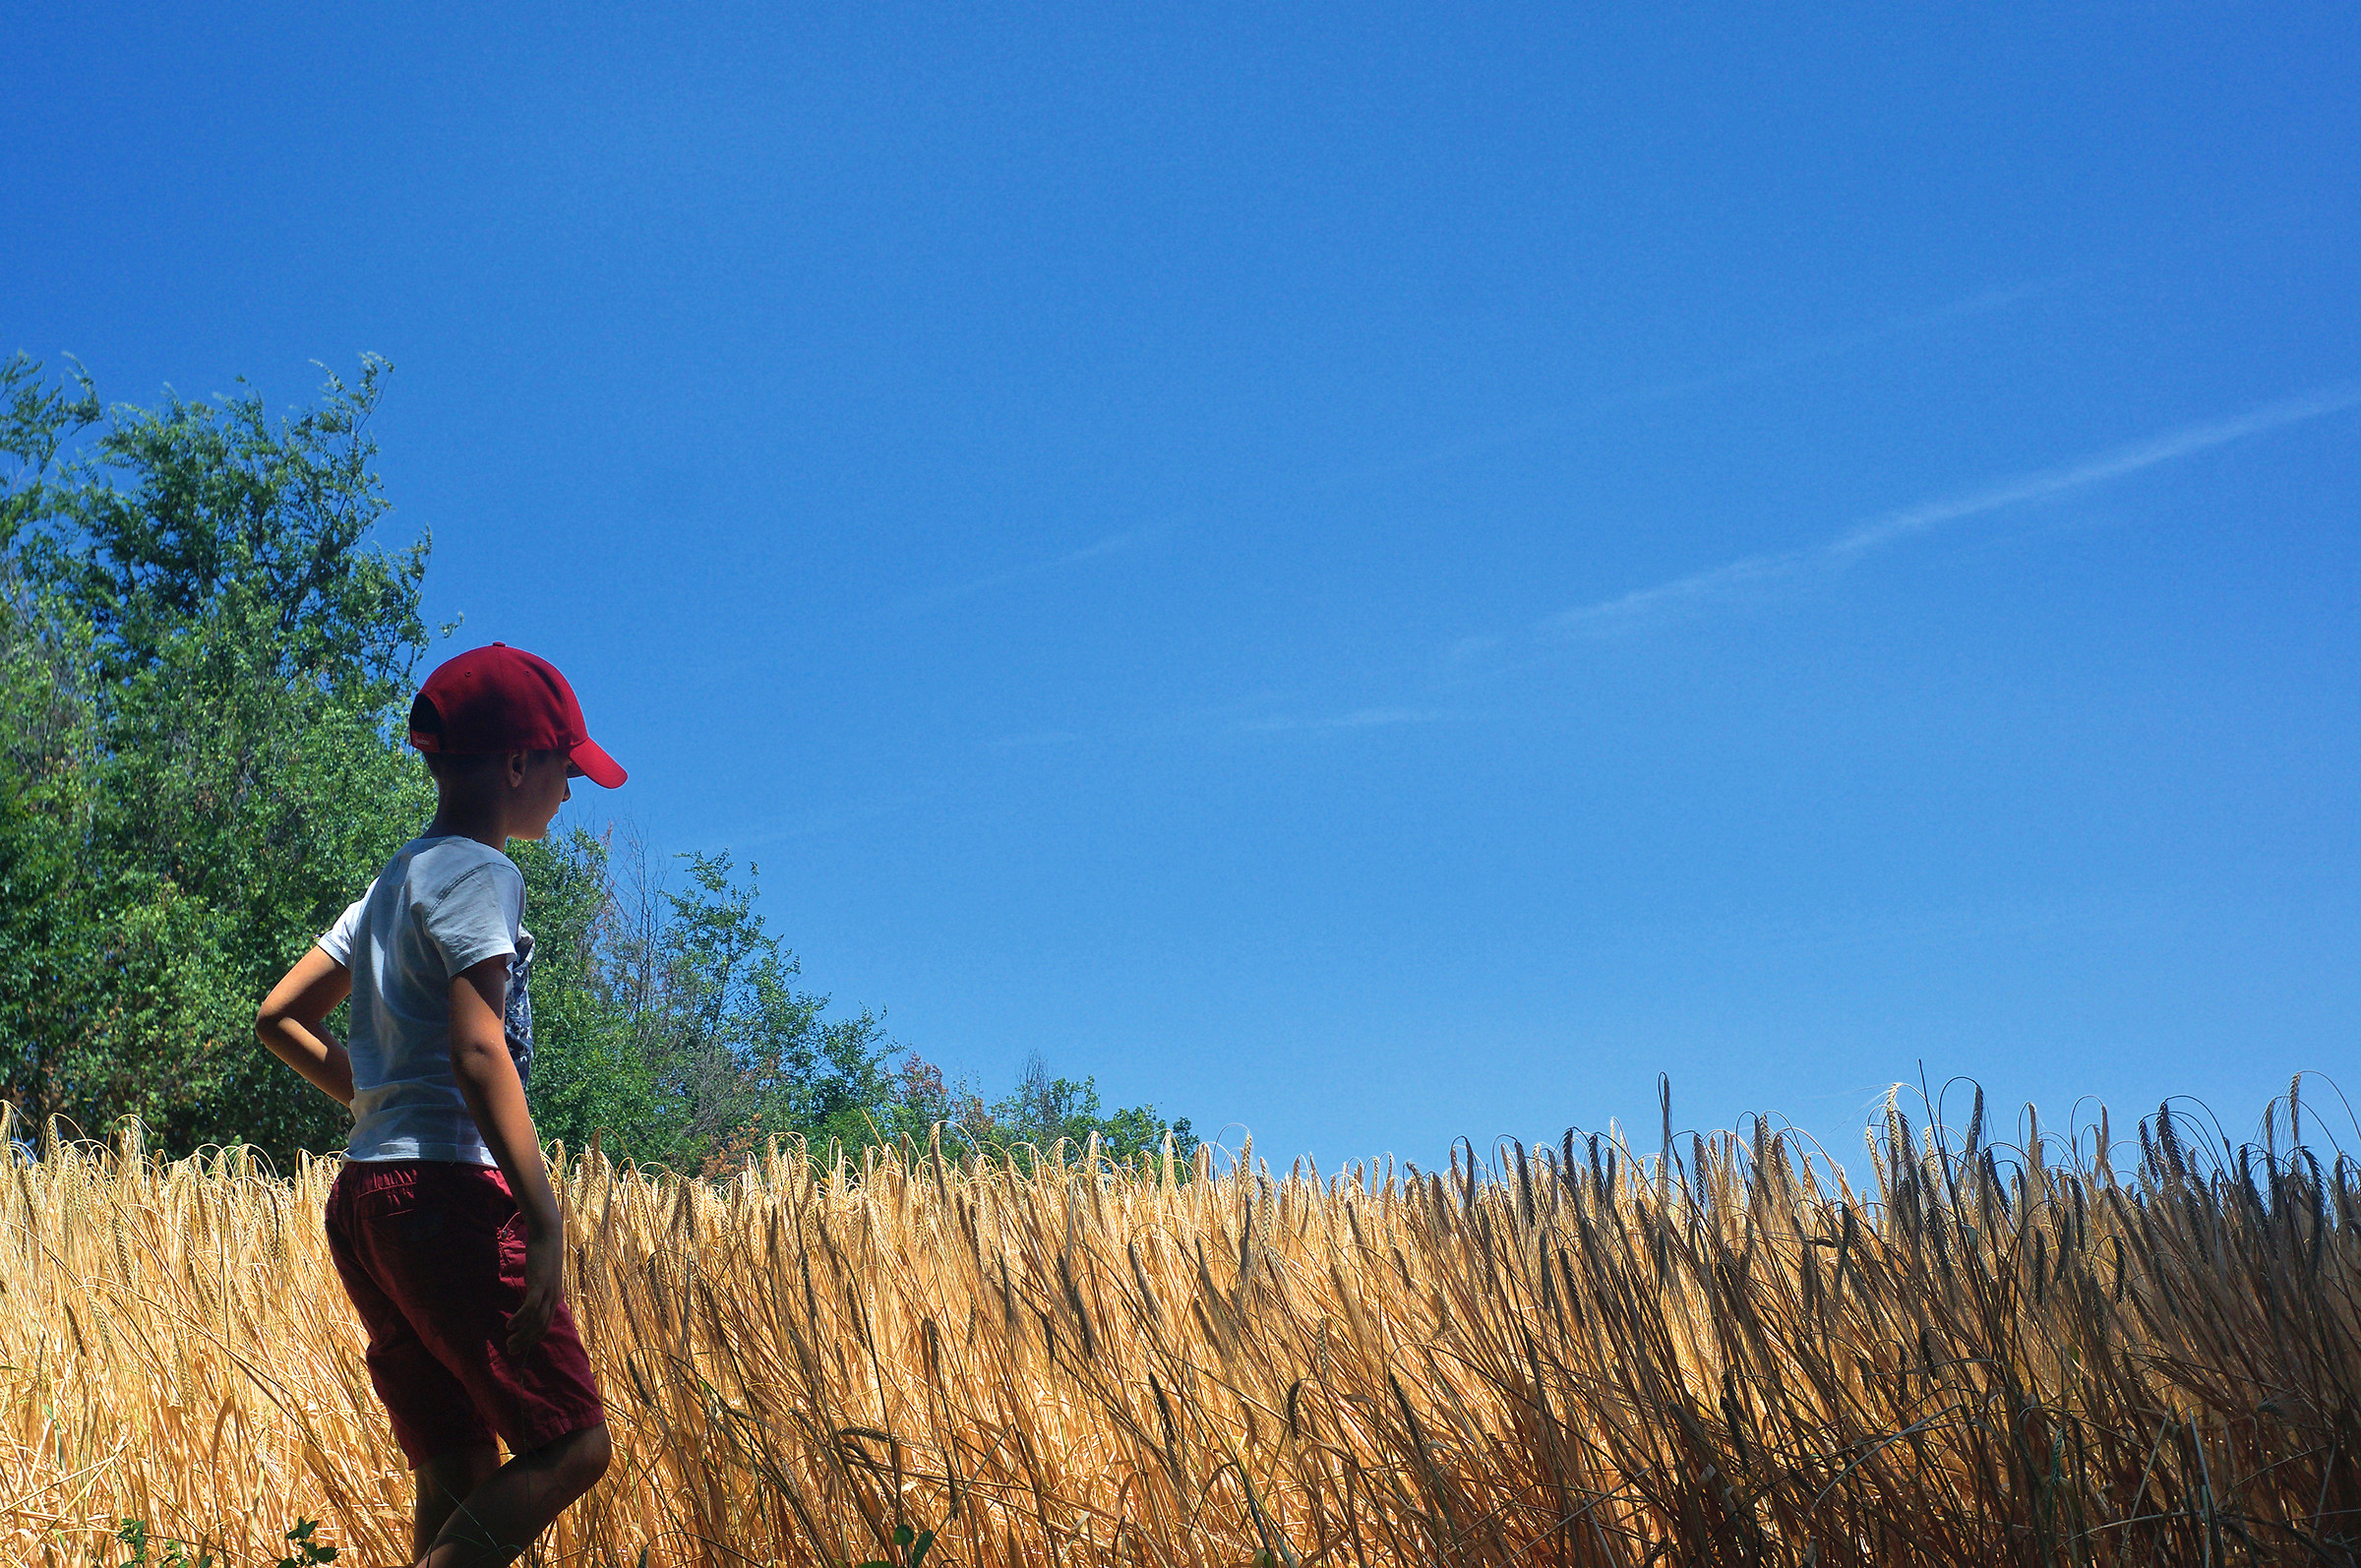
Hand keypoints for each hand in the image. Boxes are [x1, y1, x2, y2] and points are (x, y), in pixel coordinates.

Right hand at [508, 1226, 565, 1357]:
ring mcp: (548, 1291)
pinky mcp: (540, 1283)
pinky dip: (520, 1319)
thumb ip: (535, 1292)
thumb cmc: (542, 1257)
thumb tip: (527, 1303)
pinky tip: (510, 1325)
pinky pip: (531, 1306)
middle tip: (511, 1349)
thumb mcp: (539, 1279)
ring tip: (509, 1341)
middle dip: (526, 1342)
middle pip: (541, 1328)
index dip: (531, 1339)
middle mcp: (554, 1298)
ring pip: (537, 1321)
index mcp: (554, 1299)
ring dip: (522, 1335)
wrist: (548, 1236)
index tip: (518, 1346)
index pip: (545, 1326)